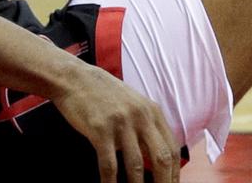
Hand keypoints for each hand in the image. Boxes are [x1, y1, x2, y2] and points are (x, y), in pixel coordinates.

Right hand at [50, 63, 180, 182]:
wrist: (76, 79)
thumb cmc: (105, 95)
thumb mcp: (135, 105)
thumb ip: (148, 127)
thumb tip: (159, 157)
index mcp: (153, 112)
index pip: (172, 149)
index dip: (174, 174)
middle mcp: (141, 117)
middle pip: (161, 158)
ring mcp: (121, 123)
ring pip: (136, 166)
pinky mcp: (100, 130)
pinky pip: (109, 165)